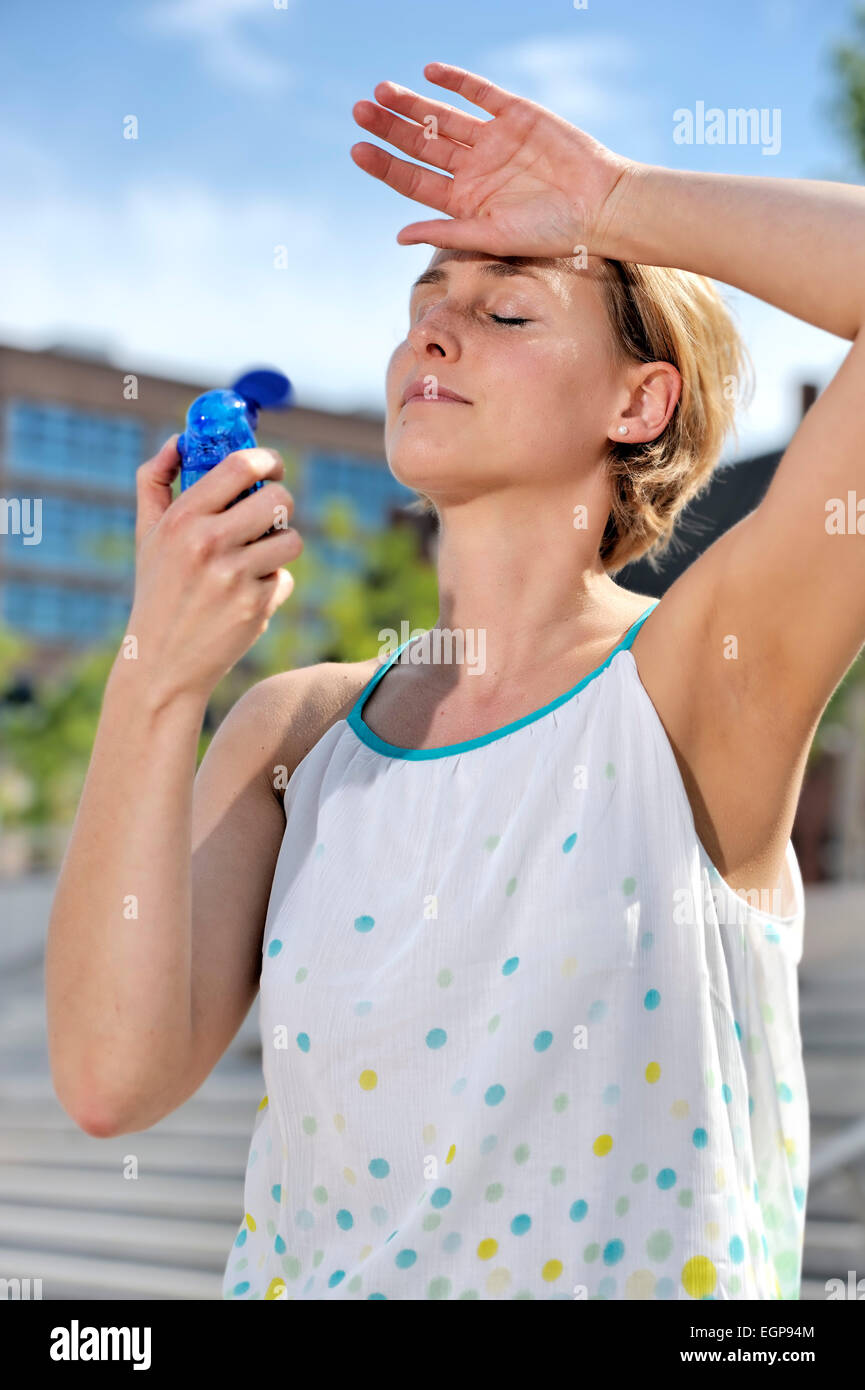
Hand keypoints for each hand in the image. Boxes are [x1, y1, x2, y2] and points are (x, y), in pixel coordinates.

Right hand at [127, 436, 302, 706]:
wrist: (162, 662)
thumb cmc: (157, 590)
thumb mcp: (146, 535)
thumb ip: (155, 481)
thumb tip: (180, 439)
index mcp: (183, 519)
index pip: (240, 466)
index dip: (268, 459)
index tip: (273, 466)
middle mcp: (209, 543)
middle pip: (278, 500)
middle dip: (280, 504)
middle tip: (269, 514)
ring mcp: (236, 576)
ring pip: (291, 539)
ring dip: (280, 545)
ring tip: (255, 558)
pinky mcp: (257, 605)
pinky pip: (284, 577)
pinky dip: (271, 584)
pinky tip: (244, 597)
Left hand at [351, 61, 634, 258]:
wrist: (600, 203)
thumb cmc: (550, 232)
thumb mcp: (492, 237)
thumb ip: (446, 232)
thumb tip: (398, 236)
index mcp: (463, 201)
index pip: (413, 180)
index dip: (384, 165)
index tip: (356, 149)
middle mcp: (473, 169)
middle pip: (421, 144)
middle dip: (389, 128)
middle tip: (359, 111)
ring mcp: (492, 140)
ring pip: (442, 116)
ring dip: (412, 103)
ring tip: (381, 91)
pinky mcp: (515, 114)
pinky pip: (479, 92)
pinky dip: (455, 81)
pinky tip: (429, 72)